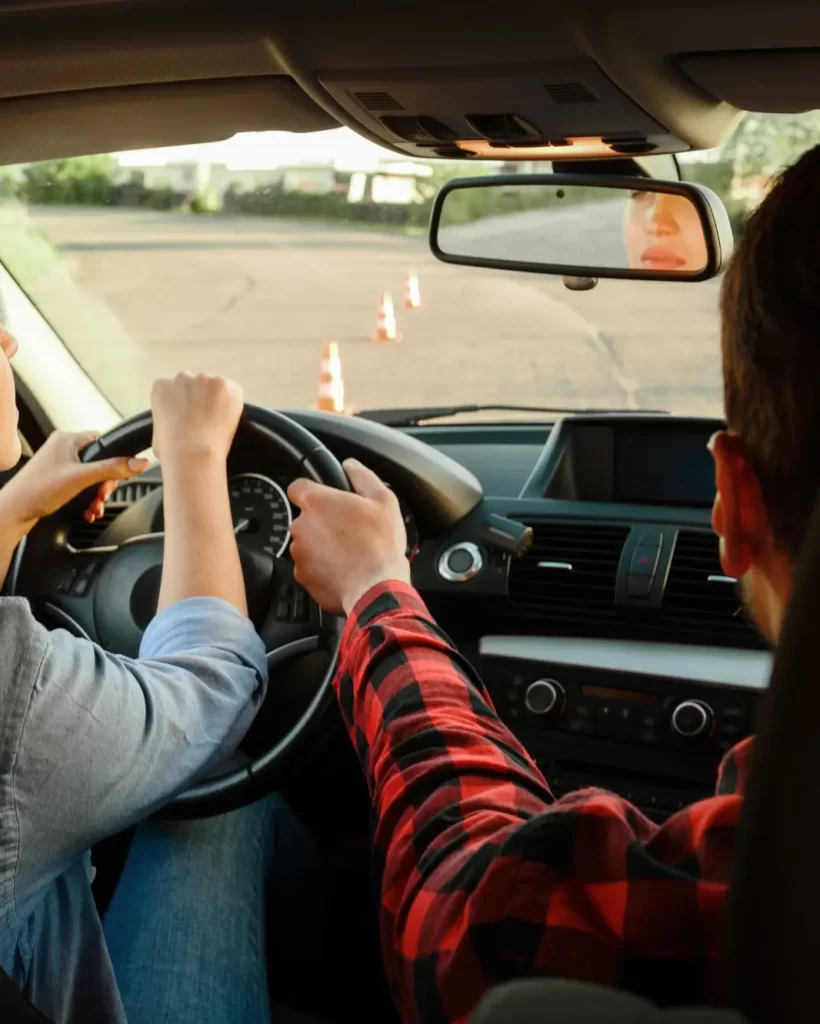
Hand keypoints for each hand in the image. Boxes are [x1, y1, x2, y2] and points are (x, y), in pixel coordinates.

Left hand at [0, 431, 147, 535]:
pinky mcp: (57, 481)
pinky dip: (87, 500)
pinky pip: (81, 487)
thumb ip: (112, 469)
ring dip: (97, 495)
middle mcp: (63, 450)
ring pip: (91, 478)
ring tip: (94, 506)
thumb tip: (139, 462)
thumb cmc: (37, 490)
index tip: (120, 473)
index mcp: (67, 439)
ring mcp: (59, 465)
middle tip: (102, 495)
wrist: (14, 512)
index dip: (114, 458)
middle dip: (104, 484)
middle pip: (99, 462)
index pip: (102, 441)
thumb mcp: (81, 478)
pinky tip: (87, 510)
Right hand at [151, 372, 243, 463]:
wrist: (193, 454)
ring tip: (217, 422)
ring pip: (214, 387)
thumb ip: (166, 418)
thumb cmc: (171, 449)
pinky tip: (227, 419)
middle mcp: (182, 377)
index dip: (182, 402)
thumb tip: (173, 425)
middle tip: (204, 418)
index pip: (173, 388)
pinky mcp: (225, 385)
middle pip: (194, 383)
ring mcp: (205, 379)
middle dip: (198, 397)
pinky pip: (232, 391)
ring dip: (216, 399)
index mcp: (161, 387)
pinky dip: (232, 403)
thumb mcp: (157, 431)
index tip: (187, 415)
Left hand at [288, 459, 410, 614]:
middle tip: (348, 529)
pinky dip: (322, 567)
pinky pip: (310, 566)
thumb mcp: (384, 501)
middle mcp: (301, 526)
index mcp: (317, 502)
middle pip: (305, 517)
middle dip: (322, 522)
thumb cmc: (380, 546)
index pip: (297, 486)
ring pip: (307, 543)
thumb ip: (362, 477)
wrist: (376, 589)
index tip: (326, 500)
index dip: (312, 491)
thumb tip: (350, 465)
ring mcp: (299, 553)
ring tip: (349, 551)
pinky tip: (344, 568)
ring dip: (322, 545)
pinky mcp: (302, 576)